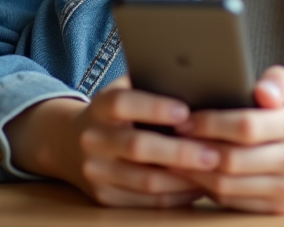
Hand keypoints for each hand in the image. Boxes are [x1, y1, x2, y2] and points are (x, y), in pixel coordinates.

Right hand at [4, 77, 220, 207]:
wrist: (69, 144)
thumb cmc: (114, 113)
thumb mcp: (122, 91)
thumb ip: (151, 85)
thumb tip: (198, 81)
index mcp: (99, 107)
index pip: (122, 103)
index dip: (153, 107)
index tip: (186, 112)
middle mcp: (93, 139)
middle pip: (137, 147)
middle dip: (180, 152)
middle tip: (214, 153)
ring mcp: (96, 172)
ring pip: (145, 182)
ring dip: (184, 179)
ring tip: (213, 172)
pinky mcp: (105, 198)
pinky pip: (147, 202)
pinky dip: (176, 195)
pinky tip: (198, 186)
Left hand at [173, 66, 283, 213]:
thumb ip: (279, 79)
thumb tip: (263, 91)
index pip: (246, 126)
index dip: (210, 123)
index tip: (184, 118)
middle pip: (233, 160)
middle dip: (195, 149)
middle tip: (171, 138)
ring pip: (229, 186)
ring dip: (196, 173)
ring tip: (175, 156)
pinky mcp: (281, 209)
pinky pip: (235, 203)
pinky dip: (208, 191)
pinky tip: (194, 174)